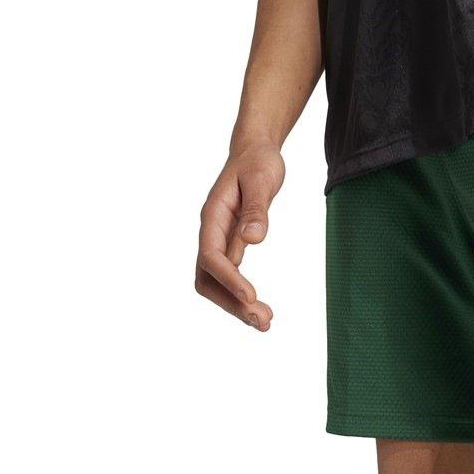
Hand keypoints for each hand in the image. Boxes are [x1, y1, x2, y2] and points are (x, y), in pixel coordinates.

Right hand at [196, 140, 285, 329]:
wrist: (254, 151)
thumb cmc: (258, 161)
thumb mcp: (261, 179)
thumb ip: (258, 209)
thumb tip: (254, 238)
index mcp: (213, 216)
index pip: (212, 255)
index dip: (229, 279)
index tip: (251, 296)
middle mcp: (211, 232)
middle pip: (208, 277)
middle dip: (231, 302)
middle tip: (263, 321)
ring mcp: (219, 241)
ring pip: (215, 283)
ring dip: (235, 306)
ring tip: (265, 322)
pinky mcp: (231, 246)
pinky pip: (229, 278)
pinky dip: (242, 297)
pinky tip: (261, 310)